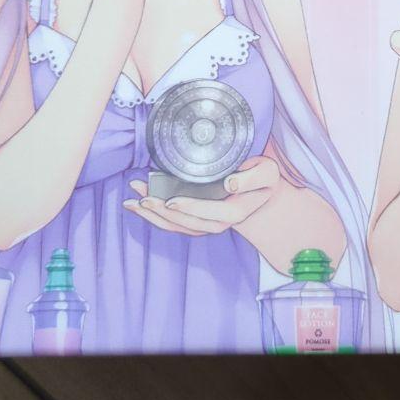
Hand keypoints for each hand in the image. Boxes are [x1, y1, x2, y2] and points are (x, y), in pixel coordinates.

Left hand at [122, 156, 281, 235]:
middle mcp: (219, 224)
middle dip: (162, 211)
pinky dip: (155, 216)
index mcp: (235, 212)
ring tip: (132, 202)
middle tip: (142, 198)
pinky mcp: (197, 222)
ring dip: (153, 216)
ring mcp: (206, 225)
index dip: (189, 207)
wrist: (262, 195)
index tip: (171, 200)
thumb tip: (229, 183)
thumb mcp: (266, 173)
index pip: (210, 213)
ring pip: (176, 226)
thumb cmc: (263, 180)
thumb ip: (251, 177)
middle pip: (187, 222)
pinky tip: (140, 205)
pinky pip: (174, 224)